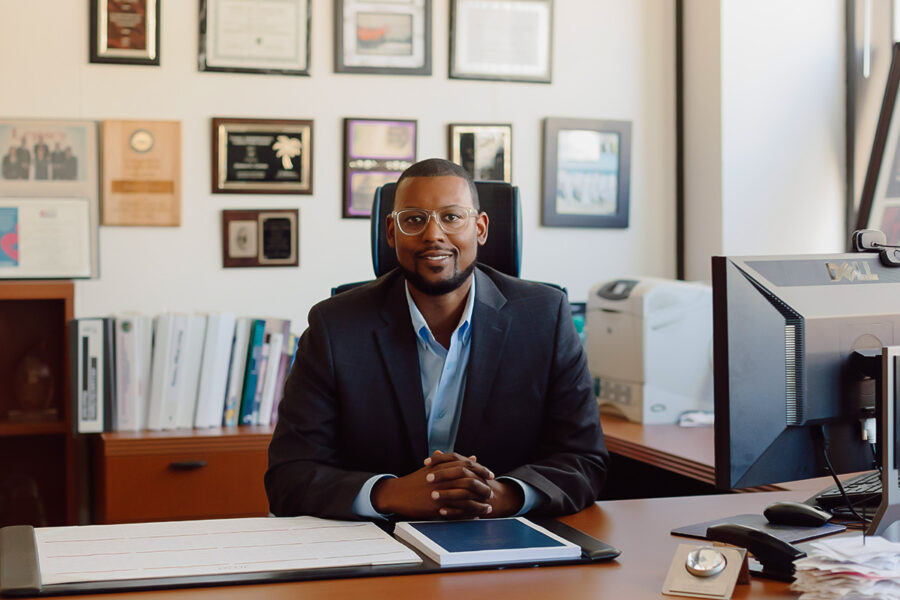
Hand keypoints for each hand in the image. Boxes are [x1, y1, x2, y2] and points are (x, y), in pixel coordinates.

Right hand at [370, 451, 493, 518]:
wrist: (398, 493)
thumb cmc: (416, 480)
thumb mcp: (435, 467)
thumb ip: (456, 462)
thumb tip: (474, 457)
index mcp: (442, 466)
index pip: (467, 465)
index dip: (481, 470)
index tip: (490, 475)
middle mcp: (442, 478)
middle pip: (469, 480)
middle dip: (483, 487)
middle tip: (492, 492)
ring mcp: (439, 492)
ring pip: (465, 498)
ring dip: (479, 504)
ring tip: (488, 508)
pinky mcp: (436, 506)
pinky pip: (456, 511)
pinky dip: (468, 514)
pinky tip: (475, 516)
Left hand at [426, 452, 524, 518]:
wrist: (494, 498)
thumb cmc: (472, 482)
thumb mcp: (463, 471)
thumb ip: (449, 463)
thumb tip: (436, 452)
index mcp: (471, 466)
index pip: (455, 458)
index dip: (440, 459)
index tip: (426, 462)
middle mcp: (477, 477)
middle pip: (461, 472)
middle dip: (443, 475)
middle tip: (428, 478)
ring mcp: (480, 492)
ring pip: (464, 491)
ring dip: (447, 494)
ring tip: (432, 495)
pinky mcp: (479, 507)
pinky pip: (466, 509)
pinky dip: (453, 511)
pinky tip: (440, 511)